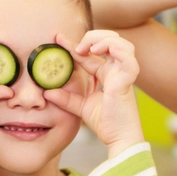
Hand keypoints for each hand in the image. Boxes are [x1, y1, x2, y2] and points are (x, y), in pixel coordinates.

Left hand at [43, 31, 144, 156]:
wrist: (119, 139)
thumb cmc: (106, 124)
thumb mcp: (81, 107)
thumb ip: (66, 98)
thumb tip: (47, 92)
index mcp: (106, 74)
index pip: (90, 53)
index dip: (74, 44)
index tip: (57, 38)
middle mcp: (116, 71)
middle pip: (110, 40)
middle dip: (94, 36)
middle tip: (78, 47)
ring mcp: (123, 75)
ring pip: (122, 44)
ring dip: (106, 40)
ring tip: (91, 47)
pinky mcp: (127, 82)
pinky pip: (130, 60)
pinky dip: (119, 51)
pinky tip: (104, 51)